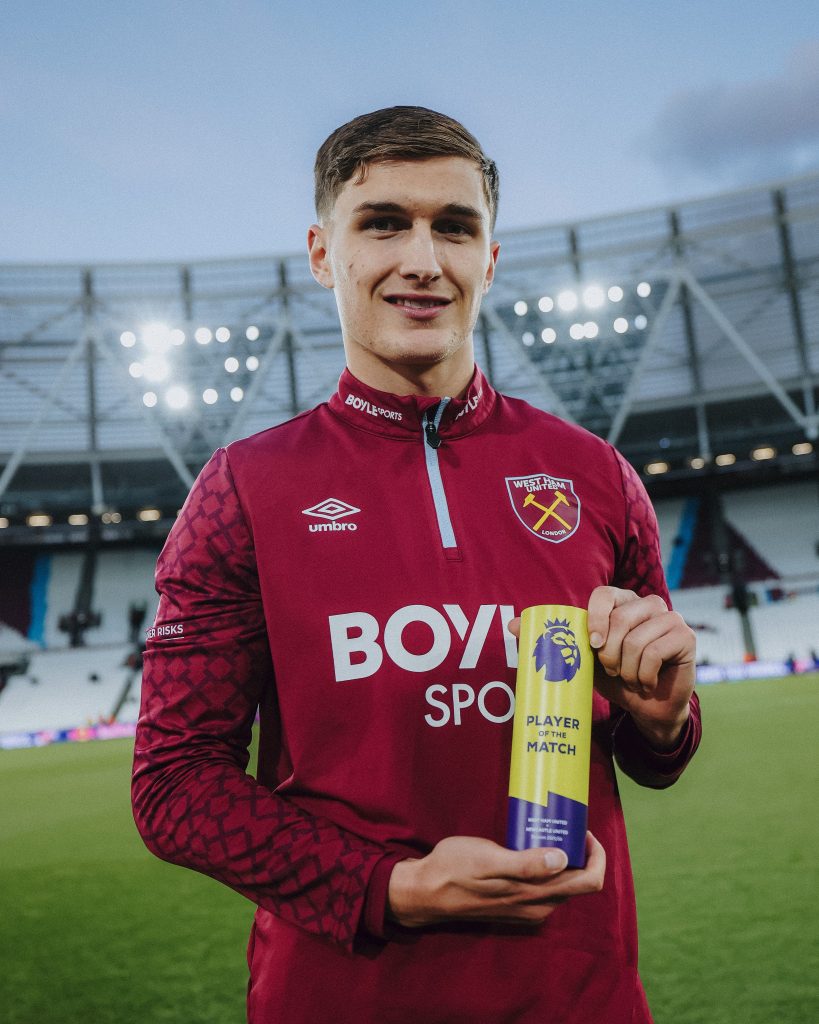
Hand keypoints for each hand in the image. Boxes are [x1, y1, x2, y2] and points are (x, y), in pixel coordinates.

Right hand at [387, 832, 604, 927]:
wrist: (426, 892)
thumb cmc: (455, 869)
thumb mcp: (488, 860)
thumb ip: (526, 864)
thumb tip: (563, 859)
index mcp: (537, 896)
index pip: (589, 882)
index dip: (595, 854)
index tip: (582, 827)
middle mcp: (539, 907)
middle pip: (579, 883)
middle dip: (581, 852)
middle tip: (564, 822)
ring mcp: (528, 909)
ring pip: (563, 885)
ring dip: (564, 858)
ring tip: (548, 829)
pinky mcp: (516, 905)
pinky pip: (546, 887)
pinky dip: (549, 866)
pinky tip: (531, 846)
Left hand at [507, 589, 695, 749]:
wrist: (647, 706)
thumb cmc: (614, 677)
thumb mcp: (580, 658)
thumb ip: (551, 640)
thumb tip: (510, 625)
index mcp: (623, 601)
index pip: (604, 593)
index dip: (595, 617)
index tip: (592, 645)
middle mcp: (649, 604)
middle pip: (621, 618)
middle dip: (610, 653)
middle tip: (612, 670)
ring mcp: (671, 618)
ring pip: (638, 639)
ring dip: (628, 668)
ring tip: (630, 677)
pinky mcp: (685, 637)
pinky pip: (656, 652)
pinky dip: (644, 675)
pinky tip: (646, 682)